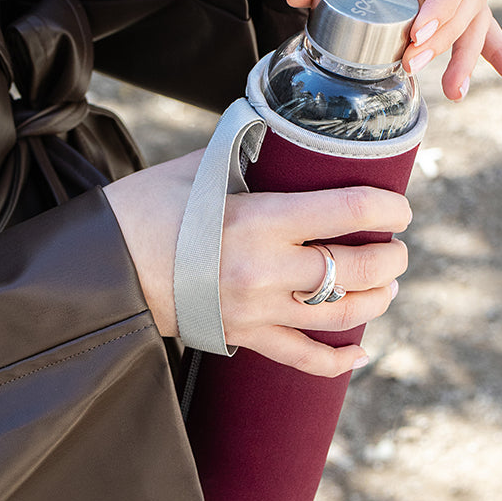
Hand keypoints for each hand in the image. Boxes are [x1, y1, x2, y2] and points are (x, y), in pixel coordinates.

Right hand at [104, 158, 410, 376]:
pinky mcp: (243, 335)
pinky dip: (337, 362)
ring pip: (340, 314)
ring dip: (377, 300)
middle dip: (392, 258)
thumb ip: (248, 156)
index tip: (399, 209)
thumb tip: (284, 139)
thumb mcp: (200, 169)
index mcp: (260, 218)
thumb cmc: (147, 208)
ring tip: (388, 286)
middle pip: (355, 267)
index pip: (348, 211)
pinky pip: (301, 359)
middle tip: (399, 248)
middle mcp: (266, 268)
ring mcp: (257, 309)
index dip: (388, 209)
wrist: (102, 266)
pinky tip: (359, 352)